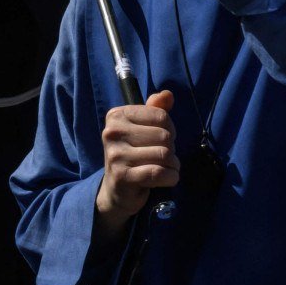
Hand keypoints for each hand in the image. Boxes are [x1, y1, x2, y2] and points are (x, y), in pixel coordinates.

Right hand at [95, 90, 178, 226]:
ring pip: (164, 155)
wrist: (116, 190)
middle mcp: (112, 133)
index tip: (163, 140)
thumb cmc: (133, 154)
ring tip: (166, 168)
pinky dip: (171, 177)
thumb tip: (167, 95)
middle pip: (164, 136)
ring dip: (173, 165)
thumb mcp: (142, 128)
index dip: (170, 129)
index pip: (161, 116)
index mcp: (117, 116)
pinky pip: (159, 173)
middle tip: (163, 157)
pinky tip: (168, 178)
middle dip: (171, 149)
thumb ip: (155, 109)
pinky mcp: (122, 176)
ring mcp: (116, 155)